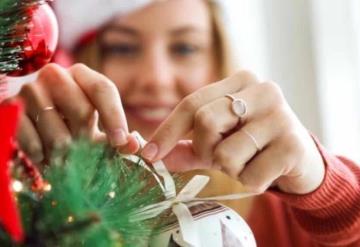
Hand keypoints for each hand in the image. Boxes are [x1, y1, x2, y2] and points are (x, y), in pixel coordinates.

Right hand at [14, 63, 138, 162]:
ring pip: (58, 134)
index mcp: (81, 75)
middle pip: (82, 111)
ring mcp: (30, 90)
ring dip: (64, 155)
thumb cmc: (73, 129)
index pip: (103, 89)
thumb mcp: (98, 132)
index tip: (121, 142)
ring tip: (63, 157)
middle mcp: (55, 75)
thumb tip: (135, 145)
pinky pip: (33, 142)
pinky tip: (43, 156)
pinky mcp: (10, 108)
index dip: (114, 117)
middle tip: (82, 153)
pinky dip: (42, 157)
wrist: (33, 129)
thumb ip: (119, 139)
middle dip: (86, 140)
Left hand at [141, 71, 324, 194]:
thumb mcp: (216, 143)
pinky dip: (250, 181)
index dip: (167, 130)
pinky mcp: (293, 144)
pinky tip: (266, 171)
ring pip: (225, 152)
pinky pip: (249, 174)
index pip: (191, 103)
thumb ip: (186, 147)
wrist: (299, 160)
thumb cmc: (252, 146)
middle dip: (205, 149)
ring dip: (230, 168)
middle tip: (219, 157)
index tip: (149, 154)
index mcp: (240, 81)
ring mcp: (280, 115)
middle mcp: (262, 89)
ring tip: (249, 162)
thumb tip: (152, 156)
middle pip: (205, 122)